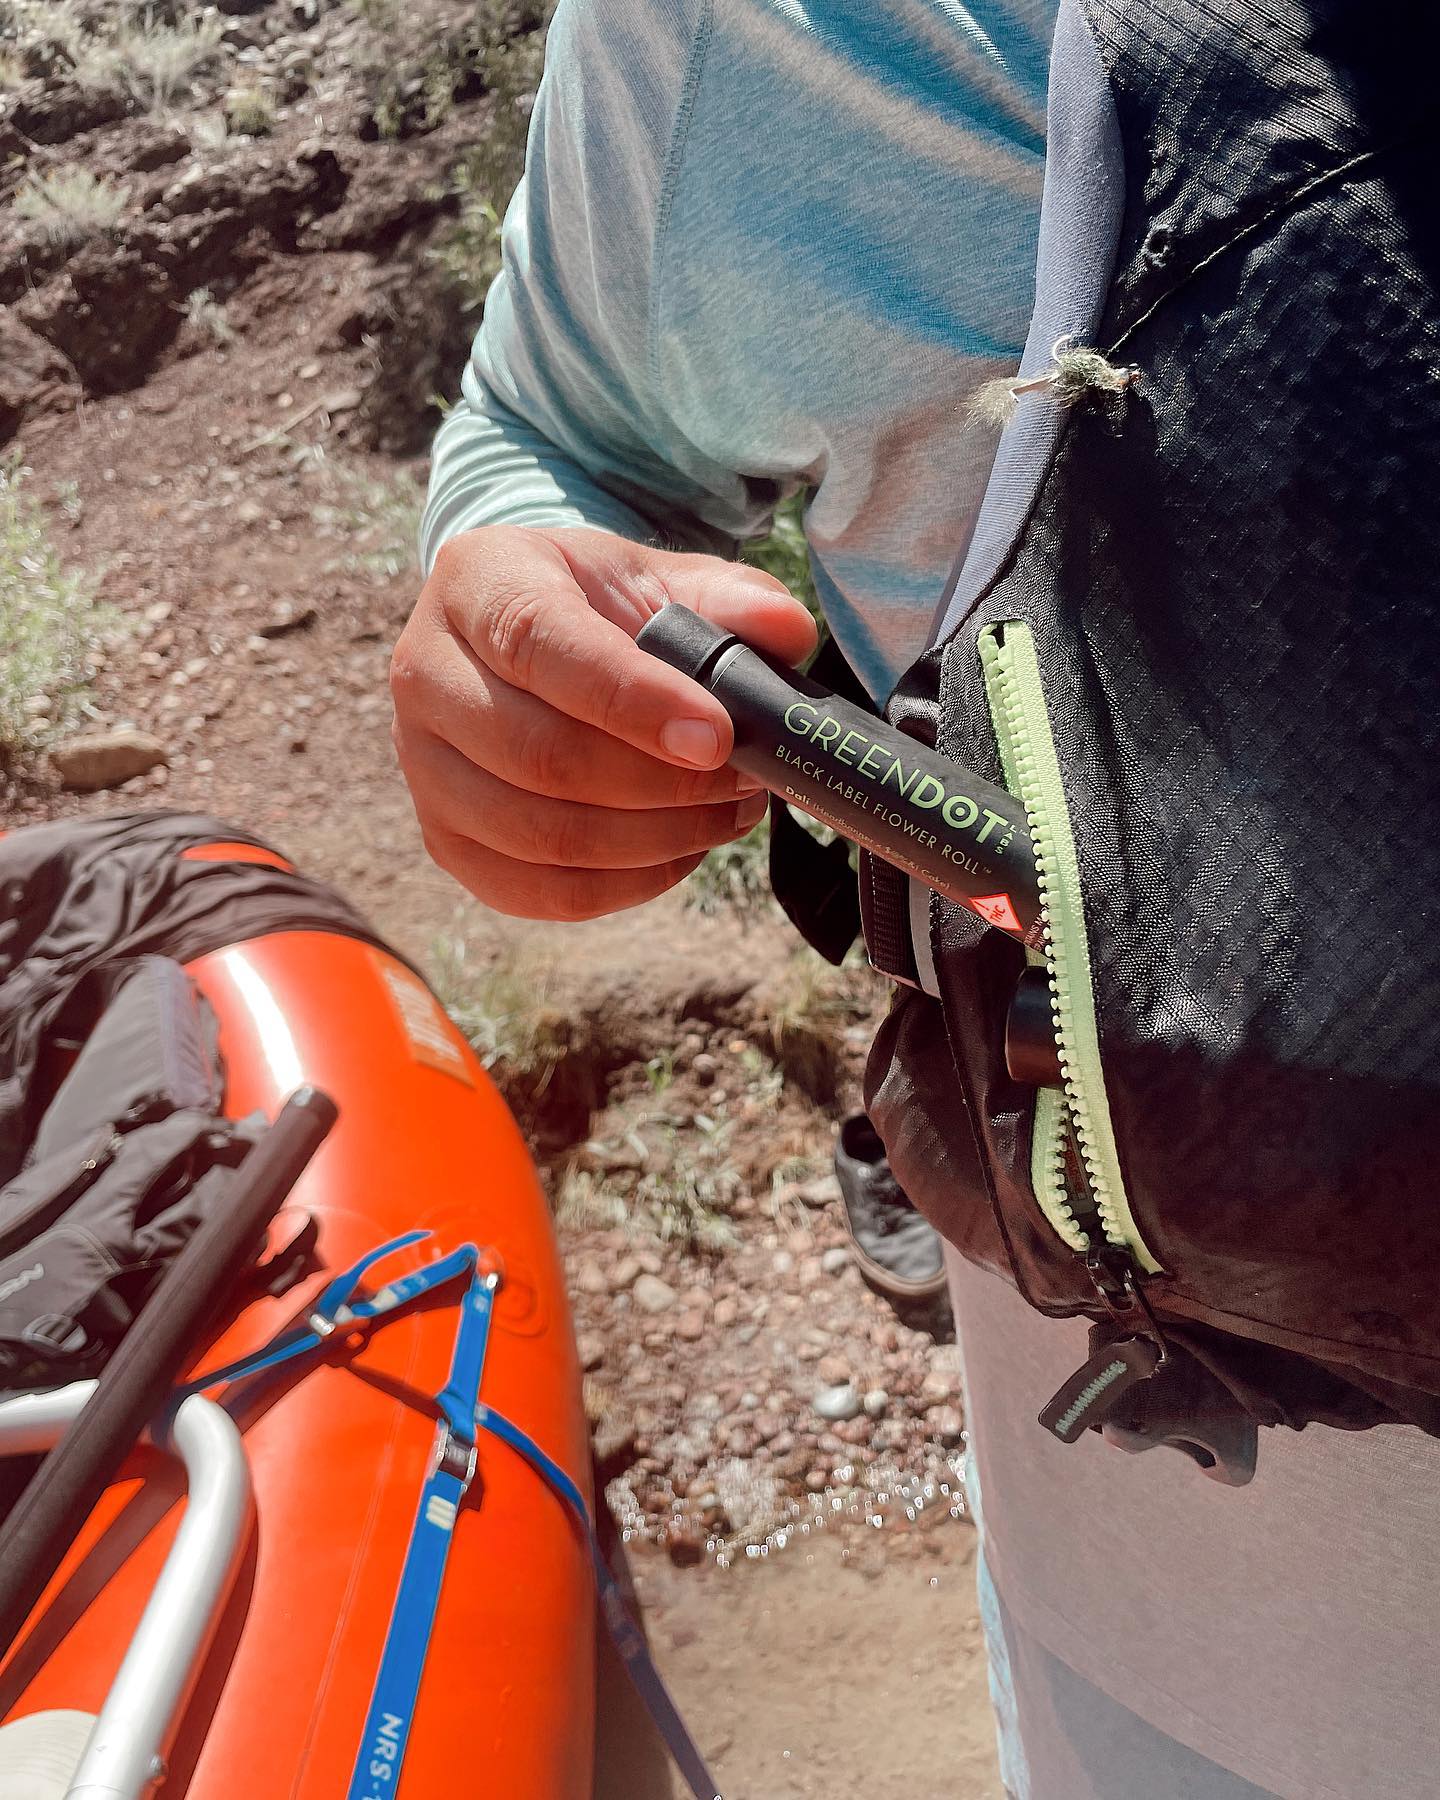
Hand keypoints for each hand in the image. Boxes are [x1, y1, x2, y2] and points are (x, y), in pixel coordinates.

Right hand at [391, 524, 816, 919]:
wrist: (526, 639)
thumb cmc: (597, 606)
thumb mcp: (658, 577)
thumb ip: (729, 597)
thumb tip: (787, 634)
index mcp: (475, 582)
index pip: (540, 643)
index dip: (632, 699)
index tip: (718, 734)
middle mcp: (425, 674)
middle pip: (538, 756)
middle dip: (662, 783)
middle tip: (745, 778)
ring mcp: (423, 767)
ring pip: (540, 835)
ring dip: (656, 838)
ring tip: (725, 811)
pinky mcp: (446, 840)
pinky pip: (541, 891)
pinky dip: (628, 883)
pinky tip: (681, 848)